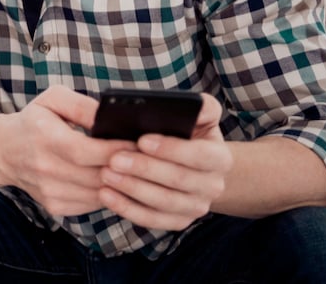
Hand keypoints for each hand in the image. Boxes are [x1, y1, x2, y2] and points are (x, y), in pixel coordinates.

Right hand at [0, 86, 134, 215]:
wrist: (4, 151)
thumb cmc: (34, 121)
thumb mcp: (53, 99)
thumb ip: (82, 105)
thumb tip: (110, 117)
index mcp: (45, 138)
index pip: (87, 151)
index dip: (116, 150)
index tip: (138, 143)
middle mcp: (45, 169)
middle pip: (97, 175)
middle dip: (126, 167)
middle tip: (145, 157)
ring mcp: (50, 192)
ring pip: (99, 194)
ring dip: (120, 183)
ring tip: (133, 168)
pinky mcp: (55, 206)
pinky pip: (92, 204)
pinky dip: (107, 193)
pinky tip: (112, 180)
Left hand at [97, 92, 232, 230]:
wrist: (195, 167)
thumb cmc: (188, 134)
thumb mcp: (199, 116)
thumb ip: (200, 106)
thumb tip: (195, 103)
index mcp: (220, 157)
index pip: (200, 155)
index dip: (171, 148)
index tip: (142, 140)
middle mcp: (213, 186)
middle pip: (178, 180)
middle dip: (144, 169)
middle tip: (114, 159)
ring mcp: (196, 207)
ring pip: (163, 202)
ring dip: (132, 189)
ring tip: (106, 174)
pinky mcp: (178, 222)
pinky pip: (152, 220)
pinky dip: (127, 208)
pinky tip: (106, 194)